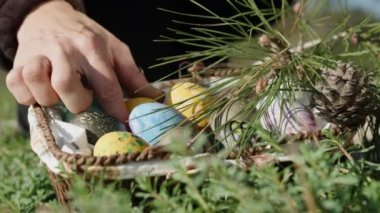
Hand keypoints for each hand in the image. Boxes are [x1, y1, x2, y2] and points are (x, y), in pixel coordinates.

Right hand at [6, 0, 161, 121]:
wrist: (51, 15)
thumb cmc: (87, 37)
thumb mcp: (115, 49)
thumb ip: (133, 76)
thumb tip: (156, 99)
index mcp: (93, 47)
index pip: (107, 84)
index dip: (116, 108)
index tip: (122, 121)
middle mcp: (65, 50)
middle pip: (67, 85)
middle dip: (78, 102)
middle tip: (83, 101)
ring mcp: (38, 53)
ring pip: (37, 82)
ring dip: (49, 97)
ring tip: (59, 95)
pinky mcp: (18, 61)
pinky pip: (17, 84)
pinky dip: (27, 95)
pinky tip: (40, 92)